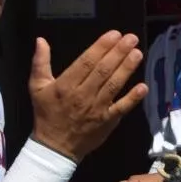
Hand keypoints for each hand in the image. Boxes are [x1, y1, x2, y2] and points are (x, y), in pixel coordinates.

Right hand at [29, 31, 147, 161]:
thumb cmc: (47, 113)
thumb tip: (41, 40)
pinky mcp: (108, 121)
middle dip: (119, 52)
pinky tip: (143, 86)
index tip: (114, 34)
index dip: (101, 47)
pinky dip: (133, 98)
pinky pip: (122, 107)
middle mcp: (83, 95)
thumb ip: (40, 63)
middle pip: (103, 70)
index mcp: (66, 85)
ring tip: (137, 53)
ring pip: (114, 85)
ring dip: (127, 69)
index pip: (86, 62)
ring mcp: (97, 108)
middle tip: (132, 39)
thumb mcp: (37, 87)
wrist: (55, 147)